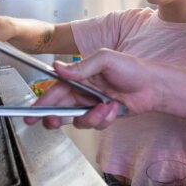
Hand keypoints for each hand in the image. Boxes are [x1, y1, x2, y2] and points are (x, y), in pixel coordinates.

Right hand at [24, 49, 158, 128]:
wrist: (154, 86)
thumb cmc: (132, 68)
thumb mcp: (105, 60)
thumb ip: (81, 66)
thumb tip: (58, 67)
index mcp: (80, 76)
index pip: (55, 91)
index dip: (42, 103)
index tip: (31, 113)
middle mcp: (83, 92)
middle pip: (60, 109)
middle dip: (54, 118)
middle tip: (52, 121)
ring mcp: (92, 105)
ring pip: (78, 120)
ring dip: (90, 117)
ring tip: (106, 107)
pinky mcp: (103, 117)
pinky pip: (95, 125)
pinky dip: (104, 119)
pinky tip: (115, 108)